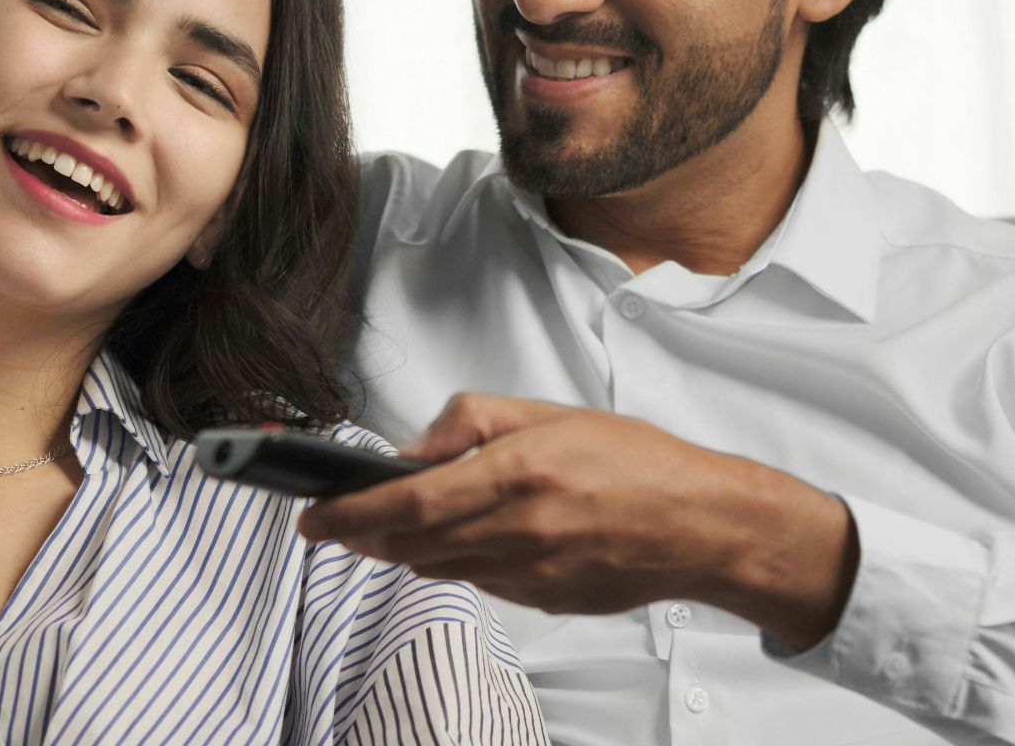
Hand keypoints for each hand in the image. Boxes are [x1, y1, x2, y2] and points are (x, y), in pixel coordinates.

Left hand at [298, 394, 859, 650]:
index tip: (313, 516)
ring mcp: (530, 573)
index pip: (408, 499)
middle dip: (362, 534)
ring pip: (437, 567)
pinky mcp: (541, 600)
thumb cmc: (636, 462)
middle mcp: (520, 528)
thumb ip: (473, 422)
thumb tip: (413, 447)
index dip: (350, 513)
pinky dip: (455, 562)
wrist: (701, 524)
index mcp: (519, 472)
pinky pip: (476, 583)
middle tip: (334, 523)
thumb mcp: (550, 414)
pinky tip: (461, 540)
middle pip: (410, 541)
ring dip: (403, 548)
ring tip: (389, 526)